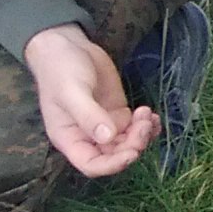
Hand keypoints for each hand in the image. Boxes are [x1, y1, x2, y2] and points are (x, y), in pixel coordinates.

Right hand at [24, 25, 158, 177]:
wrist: (66, 46)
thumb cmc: (60, 70)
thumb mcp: (72, 91)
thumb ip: (89, 115)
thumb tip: (108, 138)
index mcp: (70, 138)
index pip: (92, 165)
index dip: (113, 165)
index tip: (131, 152)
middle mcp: (87, 136)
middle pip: (115, 155)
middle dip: (132, 145)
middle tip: (142, 123)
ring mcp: (104, 124)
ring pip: (127, 143)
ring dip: (142, 134)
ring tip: (146, 114)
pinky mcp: (117, 111)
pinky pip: (134, 127)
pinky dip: (146, 125)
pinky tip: (151, 114)